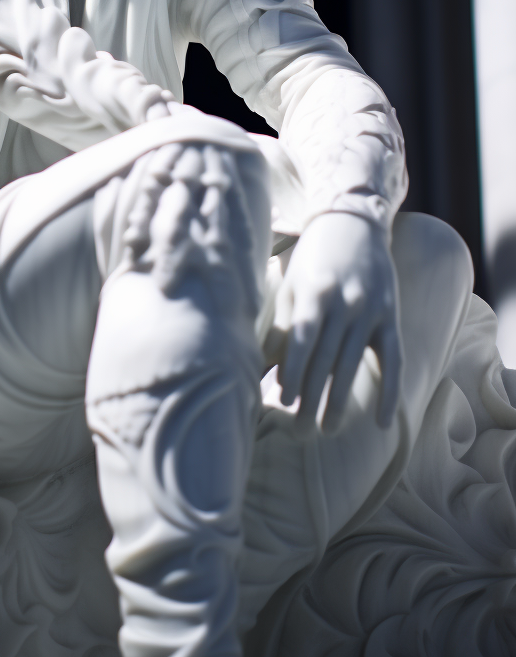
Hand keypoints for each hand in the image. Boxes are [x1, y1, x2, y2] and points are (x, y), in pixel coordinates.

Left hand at [272, 213, 401, 434]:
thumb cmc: (312, 259)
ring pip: (354, 364)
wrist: (354, 223)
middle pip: (327, 359)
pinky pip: (393, 360)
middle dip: (312, 398)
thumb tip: (264, 368)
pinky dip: (389, 391)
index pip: (303, 340)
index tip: (283, 402)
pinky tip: (382, 422)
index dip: (293, 372)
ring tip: (327, 431)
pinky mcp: (391, 317)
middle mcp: (346, 303)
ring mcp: (373, 311)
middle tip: (299, 433)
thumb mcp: (291, 285)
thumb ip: (281, 325)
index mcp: (316, 292)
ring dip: (341, 401)